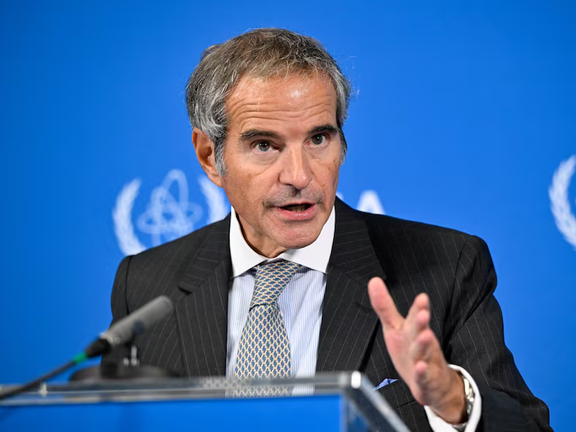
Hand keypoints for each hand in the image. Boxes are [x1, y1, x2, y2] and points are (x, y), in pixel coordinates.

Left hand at [368, 277, 465, 423]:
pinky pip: (423, 376)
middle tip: (423, 313)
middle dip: (421, 322)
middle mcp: (421, 343)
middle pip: (420, 331)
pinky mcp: (424, 380)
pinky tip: (420, 367)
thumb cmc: (411, 350)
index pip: (416, 316)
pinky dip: (422, 372)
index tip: (422, 297)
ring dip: (424, 344)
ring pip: (423, 352)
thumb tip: (373, 280)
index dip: (419, 307)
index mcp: (413, 330)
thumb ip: (384, 306)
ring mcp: (425, 361)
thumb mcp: (395, 327)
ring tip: (425, 335)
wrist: (433, 383)